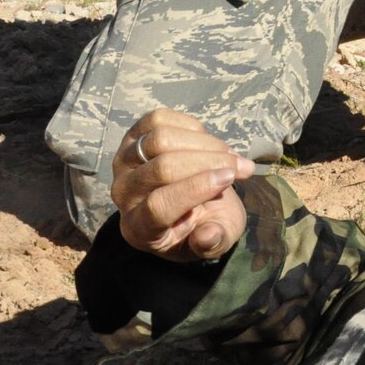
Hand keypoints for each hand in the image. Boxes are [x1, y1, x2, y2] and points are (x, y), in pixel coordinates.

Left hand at [111, 108, 255, 262]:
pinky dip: (193, 128)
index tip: (229, 178)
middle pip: (162, 168)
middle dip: (208, 162)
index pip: (158, 205)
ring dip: (205, 143)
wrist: (191, 200)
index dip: (195, 189)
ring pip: (161, 139)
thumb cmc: (202, 223)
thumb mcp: (215, 243)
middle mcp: (122, 194)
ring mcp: (123, 161)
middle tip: (241, 167)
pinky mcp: (132, 136)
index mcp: (139, 229)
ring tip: (229, 156)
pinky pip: (159, 119)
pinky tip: (209, 144)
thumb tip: (207, 236)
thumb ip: (213, 244)